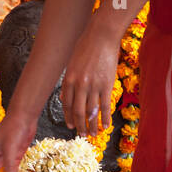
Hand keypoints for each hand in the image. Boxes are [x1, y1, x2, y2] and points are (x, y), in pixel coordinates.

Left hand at [60, 20, 120, 136]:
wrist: (101, 36)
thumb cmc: (85, 48)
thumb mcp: (71, 64)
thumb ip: (68, 83)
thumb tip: (64, 99)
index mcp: (69, 80)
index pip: (67, 105)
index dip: (69, 117)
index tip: (71, 126)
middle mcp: (79, 85)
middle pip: (78, 112)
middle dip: (79, 126)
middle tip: (81, 135)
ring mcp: (93, 86)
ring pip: (91, 112)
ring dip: (92, 125)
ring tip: (93, 134)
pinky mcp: (107, 84)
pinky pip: (105, 105)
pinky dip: (105, 117)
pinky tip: (106, 126)